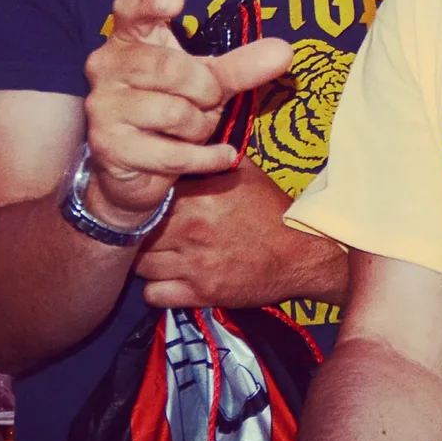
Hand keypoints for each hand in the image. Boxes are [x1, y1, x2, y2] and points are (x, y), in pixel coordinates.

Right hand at [83, 0, 290, 222]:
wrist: (134, 167)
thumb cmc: (171, 107)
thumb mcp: (208, 81)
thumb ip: (241, 65)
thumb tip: (285, 51)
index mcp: (129, 39)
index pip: (130, 7)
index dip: (150, 1)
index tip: (178, 1)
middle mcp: (107, 67)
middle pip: (169, 68)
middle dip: (206, 89)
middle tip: (211, 100)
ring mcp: (104, 106)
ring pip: (174, 113)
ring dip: (200, 126)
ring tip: (197, 128)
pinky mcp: (109, 146)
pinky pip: (172, 153)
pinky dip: (206, 157)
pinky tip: (222, 156)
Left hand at [136, 157, 350, 309]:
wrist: (302, 254)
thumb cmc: (273, 211)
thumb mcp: (245, 173)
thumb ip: (212, 160)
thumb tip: (185, 146)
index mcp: (200, 199)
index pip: (149, 200)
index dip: (146, 202)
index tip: (150, 205)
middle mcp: (192, 232)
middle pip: (139, 233)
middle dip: (142, 231)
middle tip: (151, 231)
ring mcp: (195, 266)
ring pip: (141, 265)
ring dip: (147, 260)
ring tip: (159, 254)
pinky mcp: (201, 294)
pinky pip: (155, 295)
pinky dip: (156, 288)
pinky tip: (168, 278)